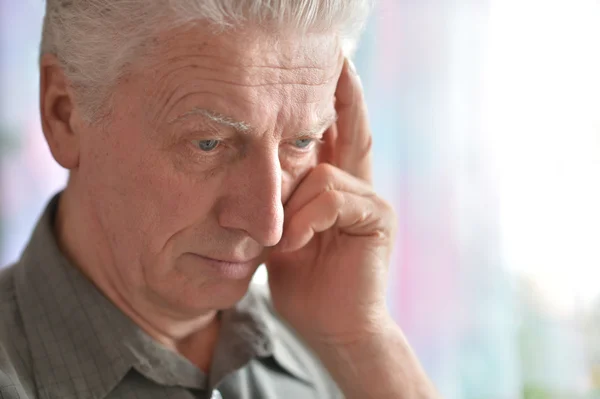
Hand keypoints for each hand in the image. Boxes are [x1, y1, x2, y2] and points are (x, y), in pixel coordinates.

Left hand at [266, 59, 396, 345]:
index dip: (332, 99)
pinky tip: (296, 246)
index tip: (327, 64)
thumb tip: (265, 167)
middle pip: (352, 127)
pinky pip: (332, 197)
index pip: (334, 133)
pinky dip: (306, 220)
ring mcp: (370, 200)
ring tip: (284, 243)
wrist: (333, 328)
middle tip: (336, 53)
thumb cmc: (304, 283)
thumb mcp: (283, 234)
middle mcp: (357, 185)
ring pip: (322, 171)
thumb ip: (283, 202)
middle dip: (343, 91)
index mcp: (333, 188)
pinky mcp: (377, 218)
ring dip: (293, 205)